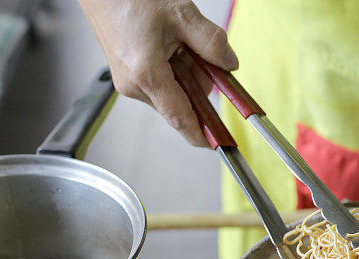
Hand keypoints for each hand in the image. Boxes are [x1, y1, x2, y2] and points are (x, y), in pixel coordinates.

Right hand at [77, 0, 237, 146]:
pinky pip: (161, 83)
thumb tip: (230, 64)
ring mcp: (129, 83)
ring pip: (173, 92)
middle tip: (200, 51)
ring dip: (186, 72)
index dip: (201, 133)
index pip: (180, 117)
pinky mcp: (128, 77)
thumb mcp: (181, 14)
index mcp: (146, 74)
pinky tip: (169, 45)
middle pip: (182, 103)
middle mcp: (134, 85)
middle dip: (199, 82)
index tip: (217, 143)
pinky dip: (173, 69)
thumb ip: (210, 42)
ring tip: (178, 40)